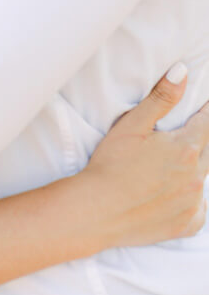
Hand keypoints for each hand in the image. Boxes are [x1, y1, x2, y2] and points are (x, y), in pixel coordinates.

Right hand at [82, 66, 208, 249]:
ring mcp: (193, 203)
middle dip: (201, 139)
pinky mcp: (186, 224)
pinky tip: (180, 194)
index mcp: (185, 148)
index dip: (206, 112)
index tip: (205, 106)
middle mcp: (196, 176)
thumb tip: (183, 71)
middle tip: (187, 135)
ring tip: (177, 163)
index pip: (206, 123)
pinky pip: (199, 209)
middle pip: (208, 150)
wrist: (97, 211)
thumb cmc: (111, 164)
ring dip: (196, 167)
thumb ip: (162, 98)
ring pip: (204, 178)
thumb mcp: (133, 124)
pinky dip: (193, 200)